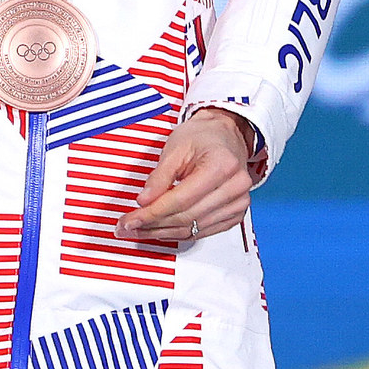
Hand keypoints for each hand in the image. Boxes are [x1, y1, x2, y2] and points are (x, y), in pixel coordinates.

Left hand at [116, 109, 259, 247]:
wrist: (225, 135)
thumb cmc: (204, 136)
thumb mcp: (176, 148)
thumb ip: (159, 176)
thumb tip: (144, 201)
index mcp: (222, 165)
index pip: (181, 199)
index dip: (152, 213)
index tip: (132, 219)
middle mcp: (235, 187)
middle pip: (187, 217)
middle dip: (154, 225)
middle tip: (130, 226)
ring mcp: (238, 203)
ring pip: (194, 229)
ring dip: (164, 232)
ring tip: (141, 230)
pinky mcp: (235, 214)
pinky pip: (203, 232)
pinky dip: (180, 233)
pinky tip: (163, 230)